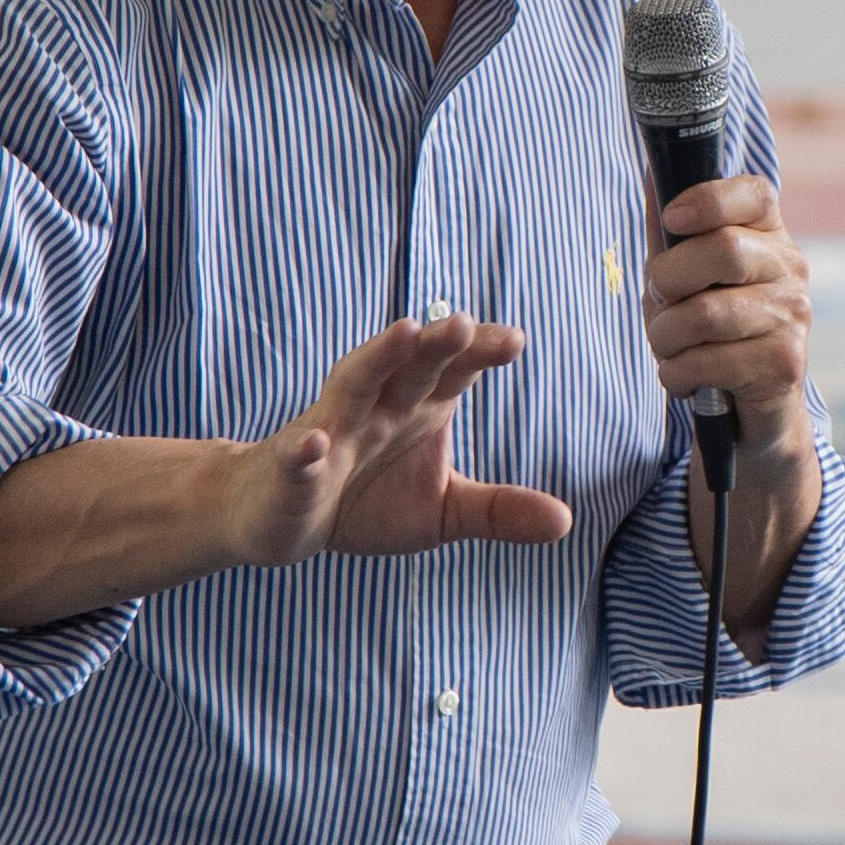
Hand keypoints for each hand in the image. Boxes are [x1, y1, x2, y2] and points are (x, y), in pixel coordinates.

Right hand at [203, 317, 573, 566]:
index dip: (480, 352)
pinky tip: (317, 444)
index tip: (514, 340)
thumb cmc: (364, 502)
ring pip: (353, 386)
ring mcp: (331, 432)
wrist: (279, 520)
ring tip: (404, 333)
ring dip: (377, 358)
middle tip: (464, 322)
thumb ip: (498, 511)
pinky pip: (298, 455)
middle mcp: (377, 408)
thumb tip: (565, 522)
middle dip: (435, 342)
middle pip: (409, 365)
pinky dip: (306, 449)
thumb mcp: (440, 513)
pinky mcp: (292, 470)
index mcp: (417, 408)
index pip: (454, 370)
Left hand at [647, 174, 814, 447]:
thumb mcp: (684, 276)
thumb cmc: (709, 330)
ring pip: (707, 313)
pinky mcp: (785, 362)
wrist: (749, 408)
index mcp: (768, 234)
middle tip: (661, 301)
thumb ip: (669, 230)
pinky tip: (687, 377)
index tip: (674, 218)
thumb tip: (653, 173)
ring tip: (669, 347)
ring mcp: (793, 315)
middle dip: (668, 279)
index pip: (755, 194)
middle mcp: (790, 268)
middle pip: (724, 249)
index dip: (710, 199)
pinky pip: (707, 361)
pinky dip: (676, 373)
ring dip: (665, 336)